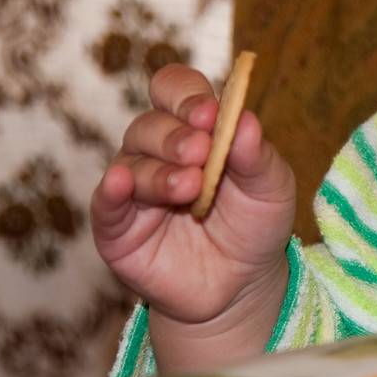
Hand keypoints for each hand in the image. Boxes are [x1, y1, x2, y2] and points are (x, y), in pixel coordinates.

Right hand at [91, 64, 294, 327]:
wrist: (241, 286)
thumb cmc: (256, 225)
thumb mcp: (272, 189)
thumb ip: (258, 156)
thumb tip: (244, 119)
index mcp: (196, 129)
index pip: (176, 90)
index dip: (187, 95)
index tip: (210, 112)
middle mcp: (159, 151)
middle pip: (151, 123)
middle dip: (176, 135)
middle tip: (201, 151)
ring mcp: (136, 188)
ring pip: (131, 161)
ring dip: (160, 171)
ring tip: (191, 187)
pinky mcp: (117, 228)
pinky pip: (105, 202)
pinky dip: (112, 190)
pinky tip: (123, 183)